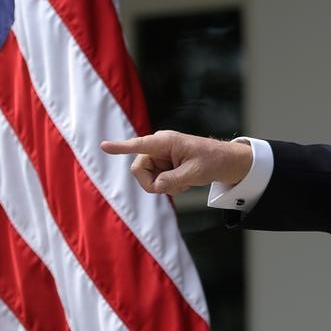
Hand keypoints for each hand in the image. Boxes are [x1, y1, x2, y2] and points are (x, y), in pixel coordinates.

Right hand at [100, 130, 252, 194]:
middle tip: (172, 188)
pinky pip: (156, 180)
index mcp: (165, 141)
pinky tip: (183, 182)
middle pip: (139, 170)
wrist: (226, 162)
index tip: (103, 146)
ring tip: (183, 183)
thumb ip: (173, 180)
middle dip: (152, 184)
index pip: (139, 145)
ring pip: (146, 178)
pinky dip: (168, 186)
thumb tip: (156, 186)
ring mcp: (161, 155)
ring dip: (163, 186)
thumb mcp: (194, 173)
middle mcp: (159, 146)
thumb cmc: (213, 161)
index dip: (120, 147)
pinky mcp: (164, 164)